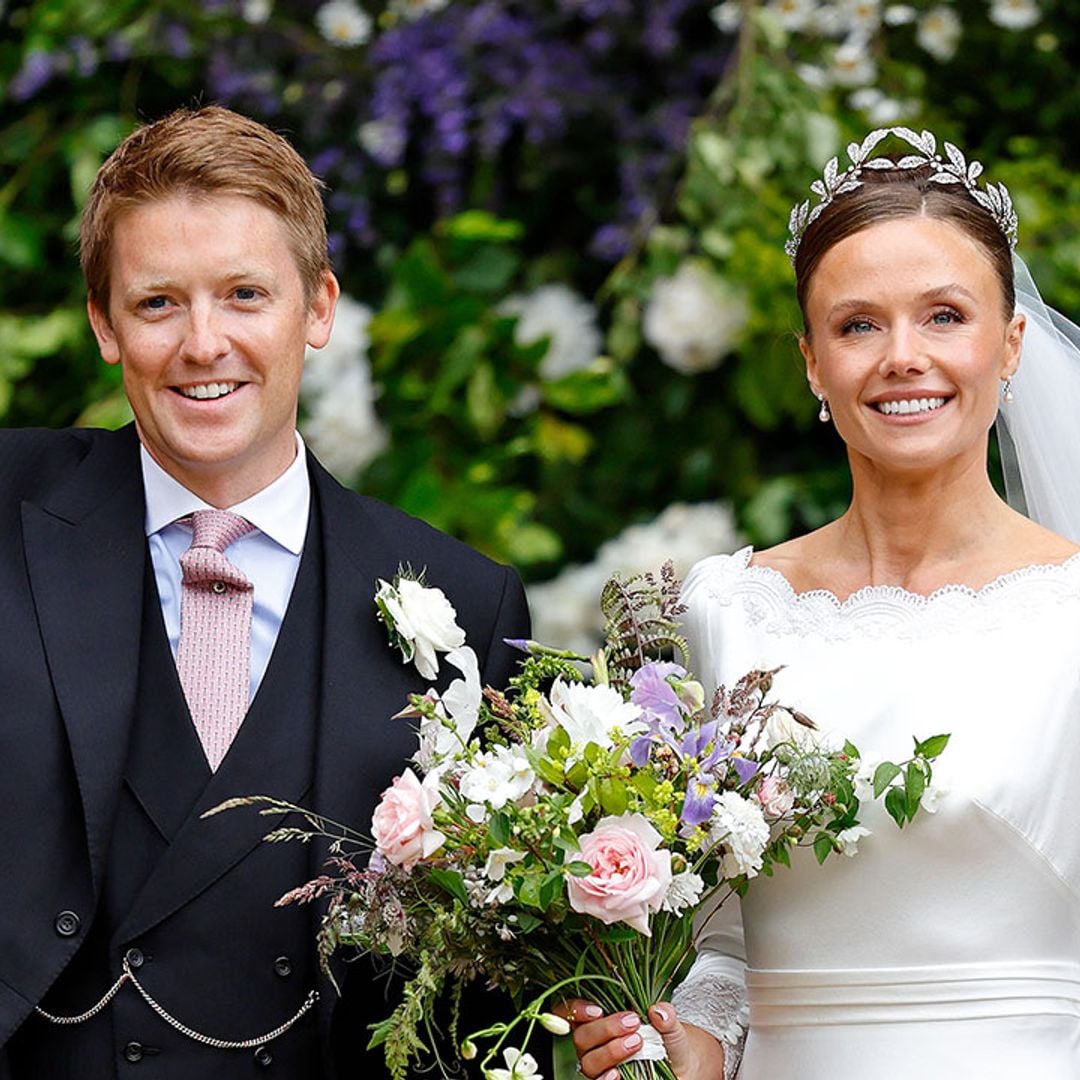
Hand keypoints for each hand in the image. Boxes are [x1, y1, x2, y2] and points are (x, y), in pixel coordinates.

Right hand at [556, 1000, 724, 1079]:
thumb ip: (667, 1017)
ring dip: (609, 1052)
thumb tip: (659, 1011)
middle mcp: (593, 1043)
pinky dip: (605, 1079)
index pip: (571, 1011)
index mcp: (598, 1019)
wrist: (679, 1064)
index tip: (598, 1010)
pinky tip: (617, 1074)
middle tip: (632, 1023)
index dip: (576, 1009)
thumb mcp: (671, 1025)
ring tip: (635, 1043)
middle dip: (605, 1029)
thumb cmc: (667, 1039)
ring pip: (588, 1061)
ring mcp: (599, 1066)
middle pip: (581, 1036)